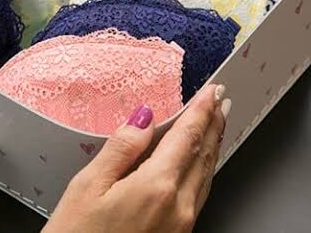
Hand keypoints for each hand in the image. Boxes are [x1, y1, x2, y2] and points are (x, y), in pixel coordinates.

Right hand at [44, 84, 231, 232]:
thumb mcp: (89, 185)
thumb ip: (121, 148)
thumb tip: (144, 117)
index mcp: (156, 187)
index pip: (187, 137)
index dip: (202, 110)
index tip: (213, 90)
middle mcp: (178, 207)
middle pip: (204, 155)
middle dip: (214, 124)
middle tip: (221, 100)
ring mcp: (182, 225)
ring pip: (207, 175)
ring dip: (212, 146)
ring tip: (215, 125)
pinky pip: (200, 194)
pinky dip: (204, 169)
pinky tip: (198, 164)